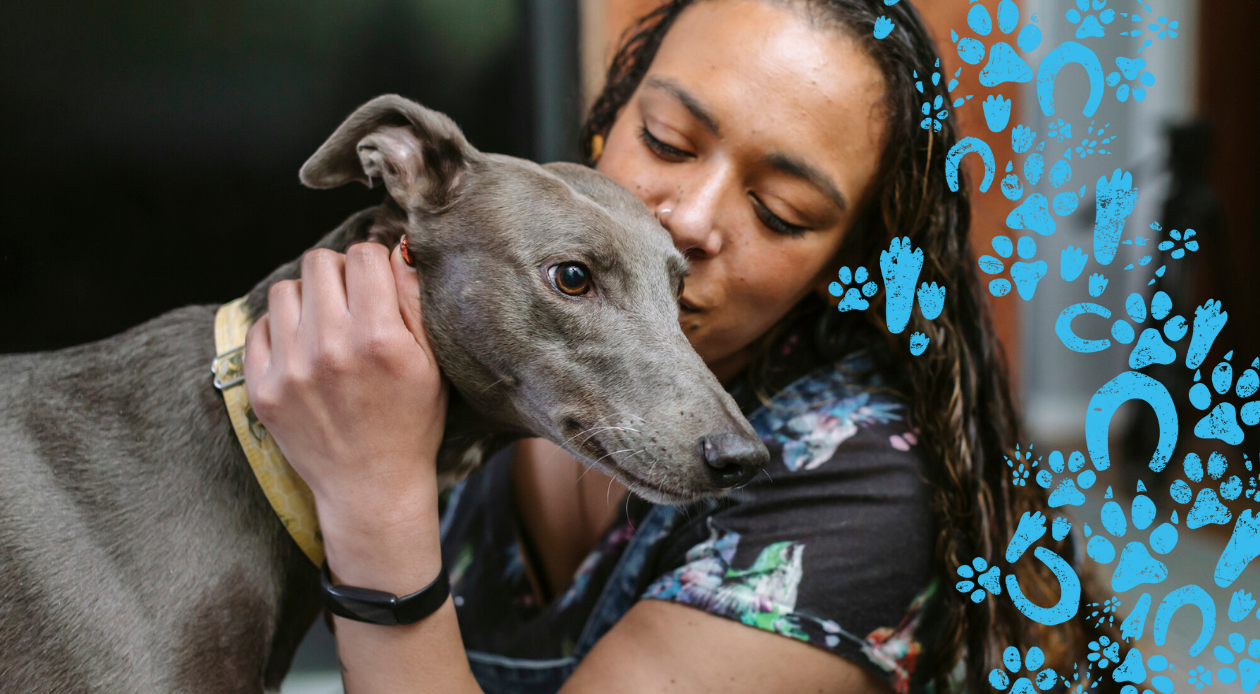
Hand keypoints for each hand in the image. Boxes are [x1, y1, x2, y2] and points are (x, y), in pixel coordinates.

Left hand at [243, 242, 447, 588]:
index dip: (374, 265)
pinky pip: (259, 326)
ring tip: (326, 327)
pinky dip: (281, 330)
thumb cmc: (411, 422)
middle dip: (339, 275)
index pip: (363, 255)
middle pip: (319, 262)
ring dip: (308, 299)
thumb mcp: (432, 363)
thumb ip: (414, 301)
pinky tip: (304, 352)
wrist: (371, 488)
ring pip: (286, 289)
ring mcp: (289, 369)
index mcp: (378, 339)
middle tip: (352, 304)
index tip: (379, 285)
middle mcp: (329, 348)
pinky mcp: (261, 388)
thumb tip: (396, 248)